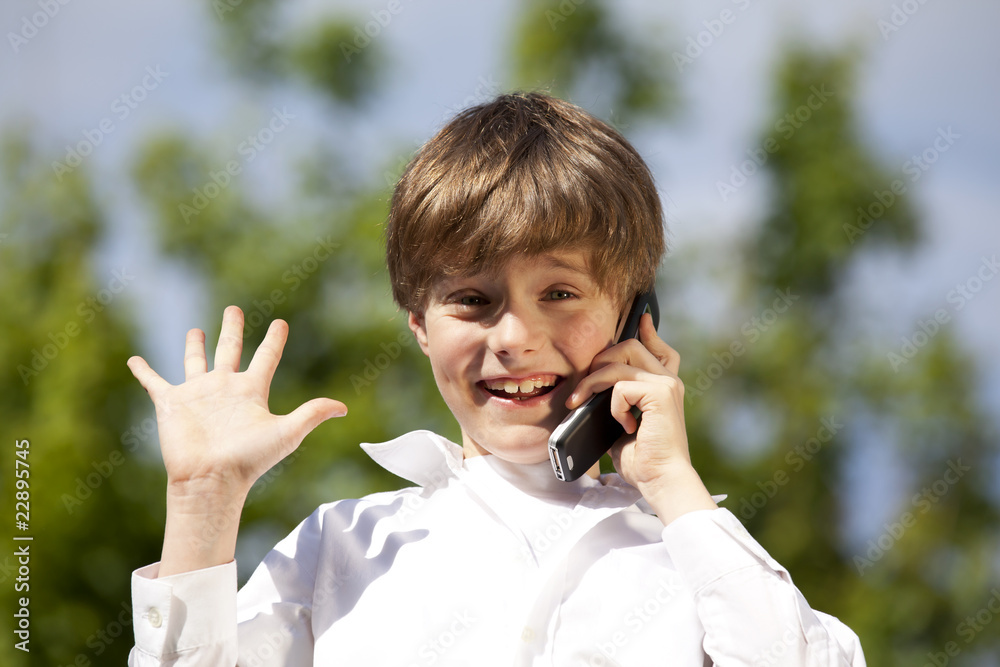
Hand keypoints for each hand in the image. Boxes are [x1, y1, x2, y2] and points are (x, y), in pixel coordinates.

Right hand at [127, 306, 347, 498]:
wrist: (211, 479)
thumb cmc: (249, 459)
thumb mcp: (287, 432)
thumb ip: (312, 414)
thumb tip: (343, 409)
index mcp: (251, 391)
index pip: (266, 357)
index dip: (274, 340)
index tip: (281, 323)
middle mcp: (225, 388)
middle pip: (230, 350)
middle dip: (233, 329)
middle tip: (234, 309)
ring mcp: (198, 395)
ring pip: (196, 361)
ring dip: (195, 345)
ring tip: (196, 329)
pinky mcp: (172, 404)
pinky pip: (154, 382)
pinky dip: (143, 371)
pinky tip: (134, 359)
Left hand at [566, 313, 715, 523]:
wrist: (661, 479)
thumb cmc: (642, 458)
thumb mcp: (622, 423)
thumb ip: (616, 401)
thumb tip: (589, 391)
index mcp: (664, 386)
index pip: (660, 347)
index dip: (648, 330)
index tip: (641, 316)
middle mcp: (669, 380)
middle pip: (630, 346)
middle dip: (599, 359)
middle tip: (582, 386)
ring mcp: (667, 385)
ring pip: (620, 360)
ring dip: (592, 381)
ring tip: (578, 401)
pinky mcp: (662, 394)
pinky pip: (621, 384)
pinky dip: (612, 404)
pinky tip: (623, 424)